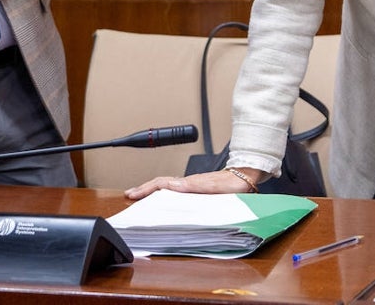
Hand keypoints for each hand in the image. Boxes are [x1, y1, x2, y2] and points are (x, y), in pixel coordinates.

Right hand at [124, 167, 266, 200]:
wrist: (244, 177)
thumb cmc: (232, 184)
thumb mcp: (212, 187)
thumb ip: (194, 186)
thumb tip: (174, 185)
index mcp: (189, 183)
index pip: (162, 184)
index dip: (146, 189)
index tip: (132, 194)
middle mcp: (188, 183)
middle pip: (160, 184)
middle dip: (143, 189)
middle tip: (129, 195)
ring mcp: (191, 185)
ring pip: (166, 186)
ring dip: (152, 191)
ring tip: (140, 196)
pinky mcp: (196, 187)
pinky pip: (175, 189)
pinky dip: (163, 192)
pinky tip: (161, 198)